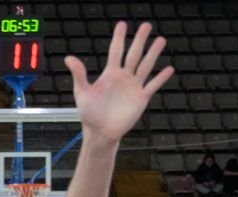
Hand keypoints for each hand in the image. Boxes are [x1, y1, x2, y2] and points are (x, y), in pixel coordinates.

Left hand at [65, 21, 173, 144]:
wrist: (100, 132)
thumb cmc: (89, 113)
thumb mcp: (82, 92)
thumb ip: (79, 75)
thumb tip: (68, 58)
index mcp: (110, 73)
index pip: (116, 50)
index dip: (119, 37)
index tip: (122, 24)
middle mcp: (123, 77)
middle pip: (134, 54)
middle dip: (140, 39)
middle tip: (147, 25)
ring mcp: (133, 87)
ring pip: (145, 66)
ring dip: (153, 53)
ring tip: (161, 40)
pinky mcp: (141, 99)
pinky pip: (152, 85)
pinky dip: (161, 78)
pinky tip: (169, 69)